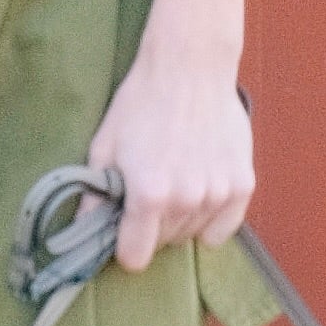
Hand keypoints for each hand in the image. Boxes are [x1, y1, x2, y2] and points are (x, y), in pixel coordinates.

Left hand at [87, 44, 253, 273]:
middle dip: (152, 227)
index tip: (124, 231)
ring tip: (176, 180)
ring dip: (181, 219)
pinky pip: (224, 227)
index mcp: (149, 194)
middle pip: (164, 243)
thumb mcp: (105, 146)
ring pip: (192, 234)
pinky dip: (211, 218)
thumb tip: (82, 230)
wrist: (190, 68)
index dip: (125, 247)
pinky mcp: (243, 184)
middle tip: (149, 192)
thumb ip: (94, 195)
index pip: (135, 257)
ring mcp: (218, 193)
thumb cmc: (142, 103)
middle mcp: (186, 200)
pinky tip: (201, 192)